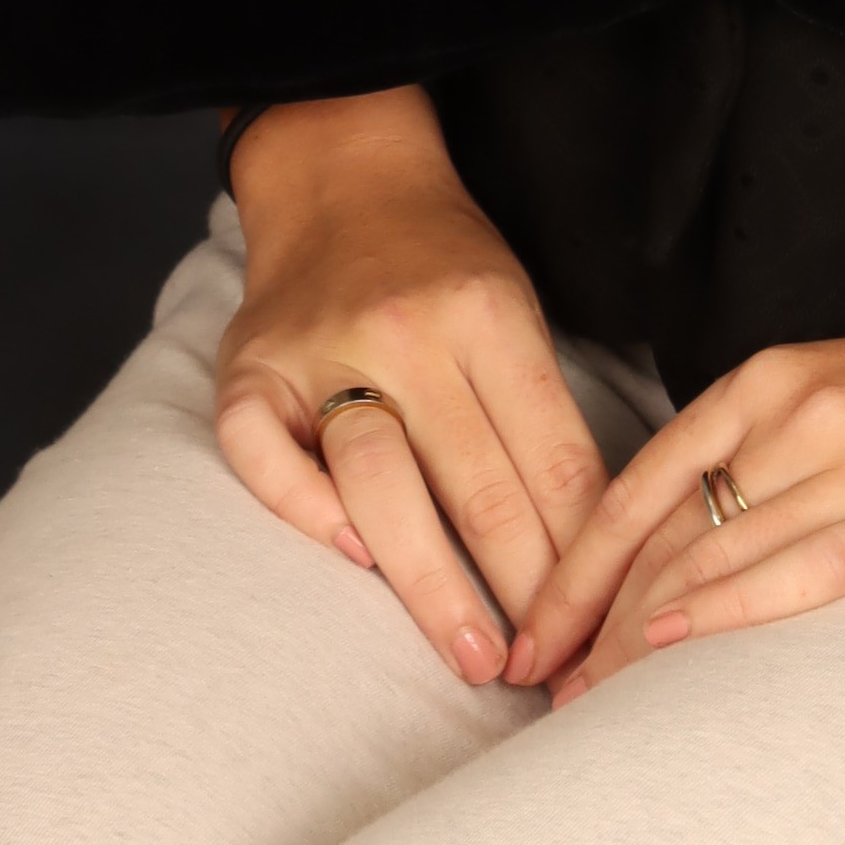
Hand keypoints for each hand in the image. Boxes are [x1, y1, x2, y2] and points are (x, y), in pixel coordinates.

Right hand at [213, 89, 608, 686]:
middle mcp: (404, 332)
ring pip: (380, 483)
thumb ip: (539, 410)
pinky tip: (354, 561)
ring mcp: (319, 352)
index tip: (597, 623)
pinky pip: (267, 459)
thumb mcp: (514, 305)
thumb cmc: (443, 260)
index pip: (549, 453)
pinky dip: (306, 513)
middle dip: (520, 589)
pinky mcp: (248, 371)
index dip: (579, 550)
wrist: (342, 172)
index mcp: (486, 312)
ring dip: (432, 582)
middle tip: (546, 672)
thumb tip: (589, 542)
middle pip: (474, 481)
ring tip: (473, 653)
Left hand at [513, 292, 844, 701]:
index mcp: (781, 379)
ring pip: (720, 552)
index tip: (533, 630)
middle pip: (667, 528)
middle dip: (591, 614)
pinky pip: (805, 566)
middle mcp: (808, 410)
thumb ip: (778, 453)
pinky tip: (675, 644)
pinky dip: (729, 607)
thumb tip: (694, 538)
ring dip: (639, 632)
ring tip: (587, 698)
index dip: (576, 562)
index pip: (646, 480)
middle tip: (539, 684)